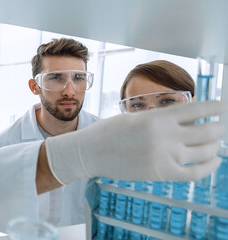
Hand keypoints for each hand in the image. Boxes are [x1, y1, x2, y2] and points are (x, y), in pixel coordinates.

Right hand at [46, 101, 226, 183]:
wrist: (89, 152)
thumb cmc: (109, 131)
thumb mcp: (136, 117)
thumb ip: (162, 119)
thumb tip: (190, 121)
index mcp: (157, 117)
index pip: (199, 109)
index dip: (218, 108)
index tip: (226, 107)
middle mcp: (164, 135)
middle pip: (208, 131)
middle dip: (221, 128)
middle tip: (223, 127)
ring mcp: (163, 155)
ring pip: (204, 151)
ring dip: (215, 146)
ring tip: (216, 143)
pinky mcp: (160, 173)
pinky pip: (194, 172)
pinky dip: (209, 167)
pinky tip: (213, 161)